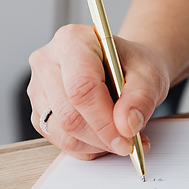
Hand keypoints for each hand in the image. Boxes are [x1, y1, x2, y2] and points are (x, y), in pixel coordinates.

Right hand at [27, 25, 169, 158]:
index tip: (127, 139)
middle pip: (69, 114)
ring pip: (61, 133)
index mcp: (73, 41)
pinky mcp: (39, 111)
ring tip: (122, 137)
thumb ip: (142, 98)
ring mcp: (38, 88)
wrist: (126, 67)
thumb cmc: (135, 65)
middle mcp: (47, 61)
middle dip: (103, 137)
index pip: (81, 88)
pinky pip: (59, 140)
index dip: (104, 120)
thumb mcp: (150, 75)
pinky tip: (106, 136)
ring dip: (96, 145)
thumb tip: (127, 125)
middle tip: (131, 143)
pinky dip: (87, 147)